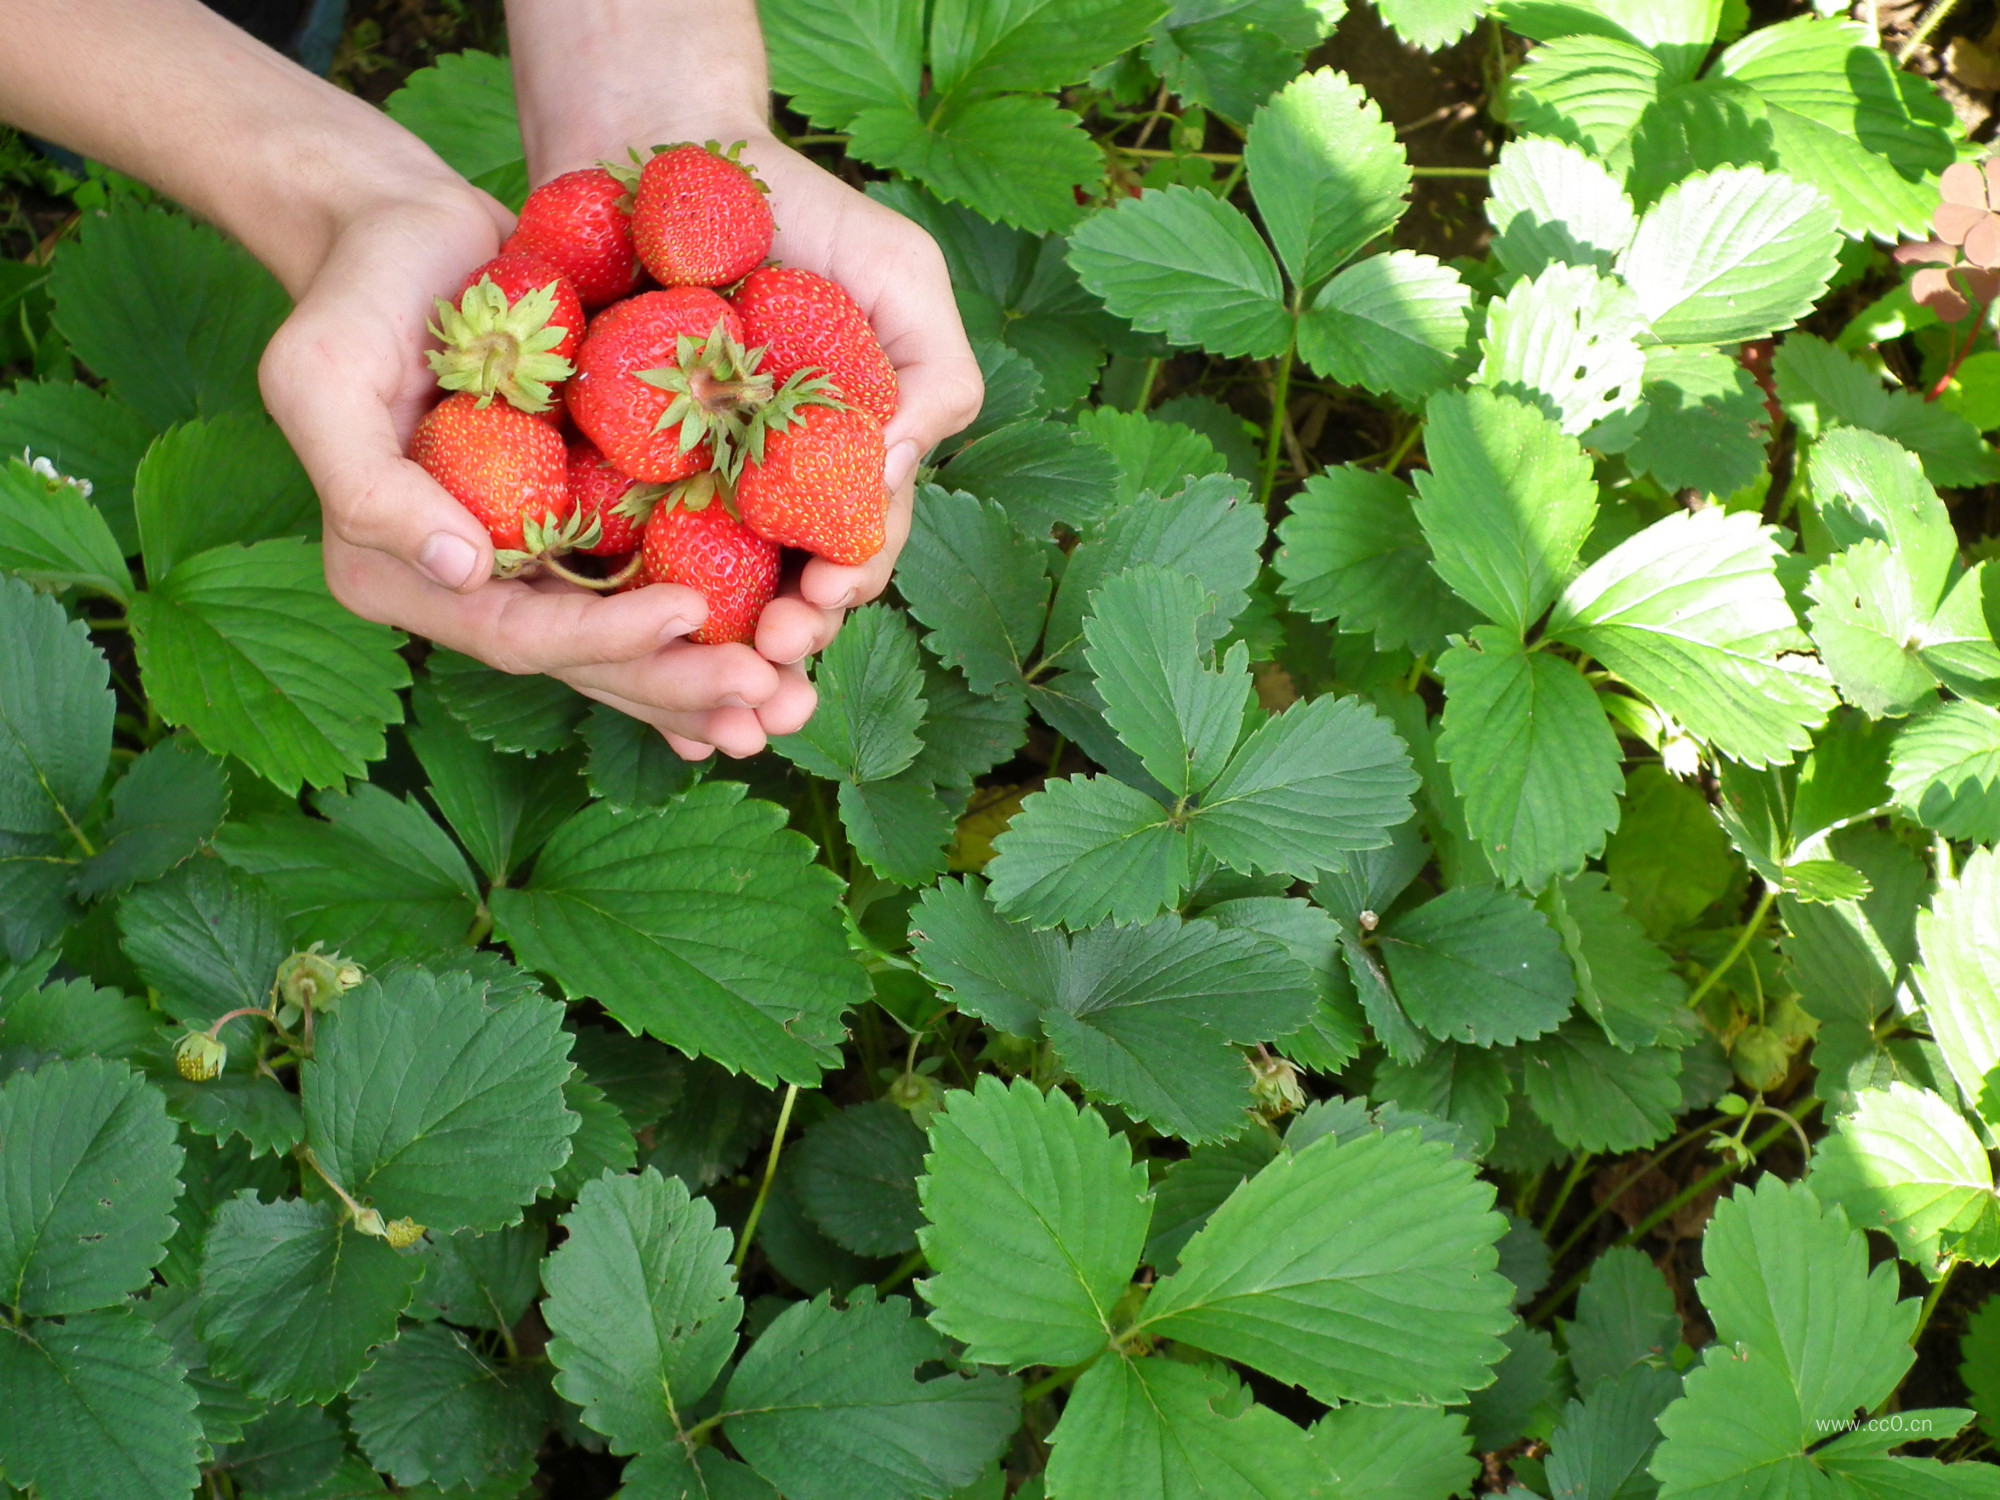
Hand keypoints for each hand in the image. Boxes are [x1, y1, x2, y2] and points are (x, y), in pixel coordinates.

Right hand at [258, 182, 817, 759]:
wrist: (407, 233)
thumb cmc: (353, 296)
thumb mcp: (319, 376)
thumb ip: (370, 485)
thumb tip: (465, 570)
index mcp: (401, 575)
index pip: (516, 634)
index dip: (605, 641)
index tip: (692, 616)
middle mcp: (473, 585)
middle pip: (588, 661)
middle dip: (681, 686)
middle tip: (772, 700)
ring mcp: (539, 557)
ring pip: (632, 641)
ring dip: (710, 678)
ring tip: (792, 703)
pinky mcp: (590, 515)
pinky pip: (656, 576)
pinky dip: (719, 616)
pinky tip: (782, 641)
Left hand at [504, 0, 982, 711]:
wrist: (663, 152)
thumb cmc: (800, 212)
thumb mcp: (901, 273)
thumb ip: (936, 371)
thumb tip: (894, 472)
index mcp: (841, 463)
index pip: (855, 547)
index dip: (846, 585)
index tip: (824, 599)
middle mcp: (768, 493)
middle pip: (784, 593)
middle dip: (786, 643)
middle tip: (769, 662)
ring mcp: (690, 491)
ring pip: (710, 599)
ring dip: (716, 655)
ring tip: (710, 682)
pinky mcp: (608, 476)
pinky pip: (619, 559)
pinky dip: (629, 622)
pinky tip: (630, 661)